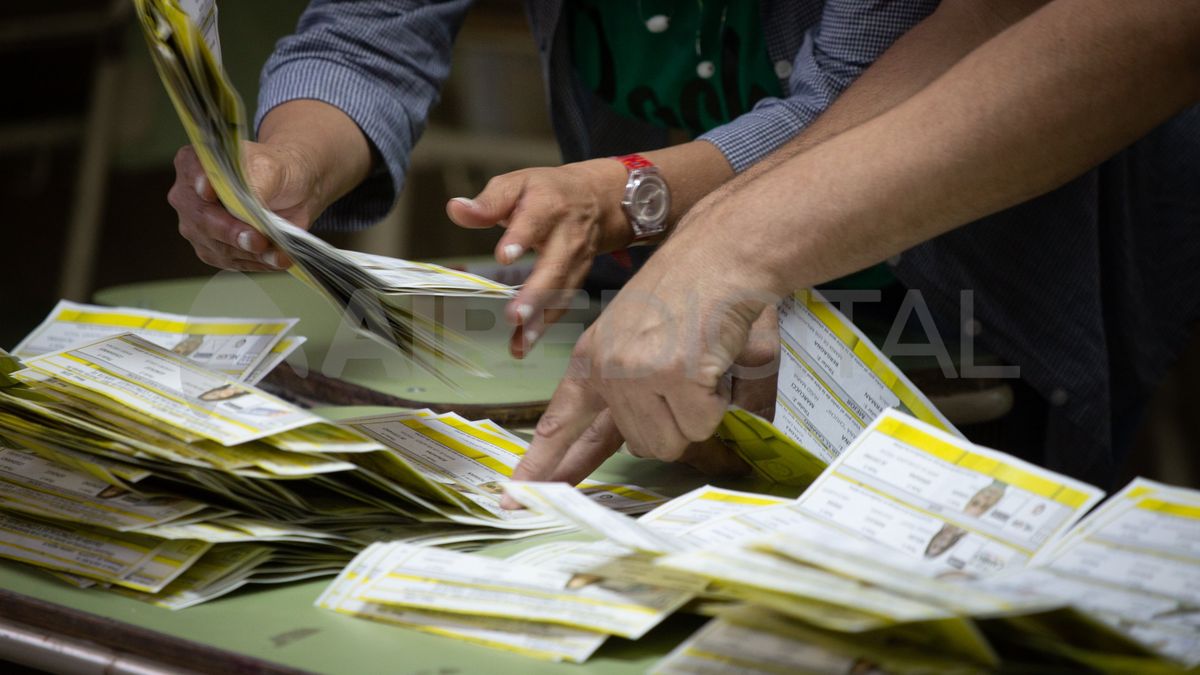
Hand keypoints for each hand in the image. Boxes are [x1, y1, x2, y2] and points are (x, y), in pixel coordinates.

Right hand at [167, 141, 323, 270]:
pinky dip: (256, 262)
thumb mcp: (271, 168)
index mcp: (194, 164)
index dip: (202, 184)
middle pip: (203, 220)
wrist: (292, 192)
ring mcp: (198, 226)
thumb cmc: (276, 172)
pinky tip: (276, 259)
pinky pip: (231, 261)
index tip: (209, 192)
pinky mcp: (213, 249)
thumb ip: (255, 183)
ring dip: (250, 254)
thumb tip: (250, 203)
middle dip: (233, 233)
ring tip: (278, 254)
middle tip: (258, 240)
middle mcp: (188, 197)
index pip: (193, 173)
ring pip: (217, 247)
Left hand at [446, 159, 631, 357]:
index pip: (535, 221)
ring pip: (561, 292)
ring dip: (541, 319)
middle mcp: (568, 236)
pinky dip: (543, 326)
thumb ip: (488, 202)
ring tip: (519, 342)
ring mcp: (576, 261)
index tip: (504, 256)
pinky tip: (522, 344)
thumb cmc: (546, 192)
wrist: (595, 200)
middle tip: (514, 315)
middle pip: (555, 266)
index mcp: (548, 206)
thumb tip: (456, 209)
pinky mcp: (577, 279)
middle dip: (537, 293)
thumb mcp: (516, 184)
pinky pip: (562, 304)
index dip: (521, 238)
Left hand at [504, 223, 785, 496]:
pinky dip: (717, 402)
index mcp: (591, 359)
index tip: (515, 498)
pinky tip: (712, 363)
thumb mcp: (642, 340)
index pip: (560, 424)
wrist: (720, 252)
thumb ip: (634, 401)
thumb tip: (640, 450)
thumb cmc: (690, 295)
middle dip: (671, 421)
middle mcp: (607, 369)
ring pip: (670, 441)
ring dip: (695, 414)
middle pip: (640, 444)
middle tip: (685, 373)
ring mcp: (638, 373)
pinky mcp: (674, 376)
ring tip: (698, 364)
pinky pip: (701, 424)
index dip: (540, 466)